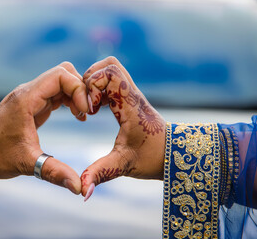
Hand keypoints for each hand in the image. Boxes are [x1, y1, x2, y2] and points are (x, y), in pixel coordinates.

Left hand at [0, 62, 87, 193]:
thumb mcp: (27, 164)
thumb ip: (54, 173)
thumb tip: (80, 188)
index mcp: (26, 99)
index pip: (60, 75)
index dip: (78, 89)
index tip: (85, 112)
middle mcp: (29, 92)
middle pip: (64, 72)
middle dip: (80, 89)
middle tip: (87, 112)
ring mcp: (31, 96)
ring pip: (61, 80)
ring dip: (76, 94)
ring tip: (83, 116)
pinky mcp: (33, 103)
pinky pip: (57, 91)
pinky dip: (70, 99)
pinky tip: (76, 116)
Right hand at [81, 57, 165, 199]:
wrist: (175, 154)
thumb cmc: (152, 158)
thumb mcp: (122, 165)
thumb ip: (99, 174)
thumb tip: (81, 191)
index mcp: (129, 105)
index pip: (111, 72)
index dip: (93, 85)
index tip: (91, 110)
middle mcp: (131, 94)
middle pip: (110, 64)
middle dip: (91, 79)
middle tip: (88, 103)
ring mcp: (132, 94)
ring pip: (112, 69)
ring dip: (96, 82)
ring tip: (92, 105)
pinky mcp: (130, 98)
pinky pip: (114, 80)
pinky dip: (101, 87)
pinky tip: (98, 108)